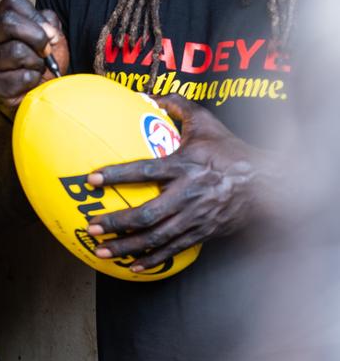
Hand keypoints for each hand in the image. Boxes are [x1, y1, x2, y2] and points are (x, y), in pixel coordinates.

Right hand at [0, 0, 68, 118]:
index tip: (46, 31)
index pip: (12, 1)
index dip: (35, 15)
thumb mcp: (50, 38)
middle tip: (45, 51)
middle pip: (9, 22)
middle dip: (37, 37)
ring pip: (17, 51)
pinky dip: (34, 80)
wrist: (34, 98)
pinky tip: (29, 83)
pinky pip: (22, 76)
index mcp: (0, 21)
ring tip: (35, 69)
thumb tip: (47, 30)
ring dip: (37, 63)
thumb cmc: (39, 64)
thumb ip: (50, 24)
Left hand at [86, 94, 272, 270]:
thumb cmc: (232, 151)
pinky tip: (133, 265)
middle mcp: (188, 194)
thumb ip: (178, 106)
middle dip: (116, 223)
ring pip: (156, 237)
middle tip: (91, 226)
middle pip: (147, 214)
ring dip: (127, 246)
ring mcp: (195, 217)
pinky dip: (152, 259)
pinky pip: (173, 249)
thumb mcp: (207, 123)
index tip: (92, 178)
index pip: (145, 171)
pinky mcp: (203, 232)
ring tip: (102, 251)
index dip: (117, 175)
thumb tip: (151, 95)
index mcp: (186, 165)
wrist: (267, 184)